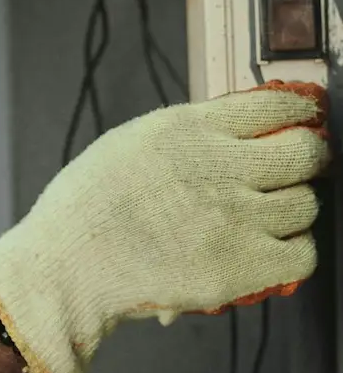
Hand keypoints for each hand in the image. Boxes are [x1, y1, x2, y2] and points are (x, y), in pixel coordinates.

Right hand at [0, 83, 328, 372]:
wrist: (68, 264)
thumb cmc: (87, 206)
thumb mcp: (130, 143)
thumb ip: (188, 136)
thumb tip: (241, 131)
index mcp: (188, 129)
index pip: (276, 106)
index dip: (296, 113)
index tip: (299, 121)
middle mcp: (218, 167)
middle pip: (305, 153)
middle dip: (304, 158)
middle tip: (291, 169)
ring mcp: (235, 218)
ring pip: (306, 204)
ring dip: (291, 208)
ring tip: (263, 216)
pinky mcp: (243, 266)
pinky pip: (302, 253)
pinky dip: (291, 252)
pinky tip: (265, 248)